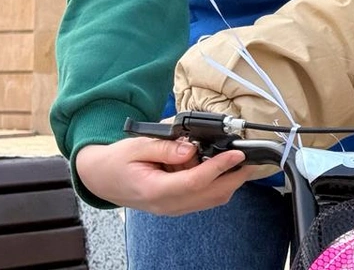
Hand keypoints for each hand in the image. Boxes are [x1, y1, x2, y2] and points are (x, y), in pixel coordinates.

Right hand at [75, 136, 257, 215]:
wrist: (101, 178)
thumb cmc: (117, 161)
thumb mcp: (137, 146)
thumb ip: (165, 148)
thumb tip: (191, 147)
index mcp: (155, 190)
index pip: (196, 181)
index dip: (220, 167)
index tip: (237, 153)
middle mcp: (167, 204)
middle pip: (211, 194)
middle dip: (235, 177)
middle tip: (251, 158)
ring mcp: (173, 208)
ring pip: (211, 199)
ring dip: (228, 181)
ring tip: (236, 159)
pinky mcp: (176, 205)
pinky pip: (204, 199)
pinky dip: (217, 184)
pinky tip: (218, 167)